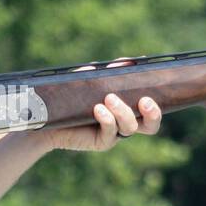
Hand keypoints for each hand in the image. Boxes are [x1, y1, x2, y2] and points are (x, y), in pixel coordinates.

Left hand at [46, 59, 161, 152]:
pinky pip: (111, 133)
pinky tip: (98, 109)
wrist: (49, 116)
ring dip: (123, 111)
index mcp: (127, 108)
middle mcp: (124, 123)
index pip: (150, 108)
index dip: (157, 100)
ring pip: (130, 127)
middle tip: (144, 100)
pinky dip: (107, 119)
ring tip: (108, 99)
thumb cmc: (71, 96)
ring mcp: (114, 134)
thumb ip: (107, 72)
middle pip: (151, 126)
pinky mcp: (102, 142)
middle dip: (153, 114)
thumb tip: (126, 62)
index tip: (152, 84)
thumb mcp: (89, 81)